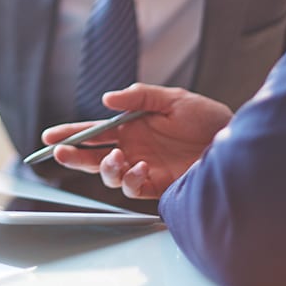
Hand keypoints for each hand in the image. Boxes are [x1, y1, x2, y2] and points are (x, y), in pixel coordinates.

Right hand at [43, 83, 231, 199]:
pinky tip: (141, 169)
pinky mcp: (159, 185)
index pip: (94, 131)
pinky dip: (132, 180)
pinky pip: (134, 189)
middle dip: (74, 156)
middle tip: (61, 153)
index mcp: (132, 126)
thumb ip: (139, 97)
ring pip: (109, 175)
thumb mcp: (173, 99)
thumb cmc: (208, 118)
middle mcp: (133, 148)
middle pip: (93, 156)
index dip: (71, 133)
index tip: (50, 136)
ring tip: (116, 158)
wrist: (236, 143)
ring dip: (106, 168)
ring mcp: (144, 167)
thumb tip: (107, 99)